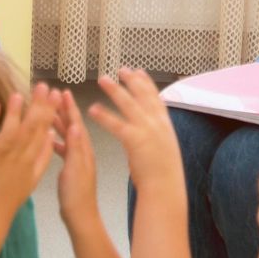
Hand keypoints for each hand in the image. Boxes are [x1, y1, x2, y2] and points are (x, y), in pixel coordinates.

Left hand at [0, 85, 56, 221]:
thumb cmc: (12, 194)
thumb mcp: (34, 178)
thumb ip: (44, 156)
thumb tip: (51, 135)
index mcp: (31, 159)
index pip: (44, 131)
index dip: (51, 111)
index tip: (57, 93)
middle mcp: (18, 156)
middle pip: (30, 128)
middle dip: (38, 106)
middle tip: (44, 86)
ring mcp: (0, 156)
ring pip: (10, 132)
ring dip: (15, 112)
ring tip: (20, 94)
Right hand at [54, 90, 98, 223]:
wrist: (81, 217)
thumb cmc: (77, 195)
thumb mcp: (74, 170)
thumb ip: (74, 148)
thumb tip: (74, 124)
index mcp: (84, 150)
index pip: (76, 123)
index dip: (69, 107)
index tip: (63, 92)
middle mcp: (83, 152)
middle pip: (73, 126)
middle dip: (64, 110)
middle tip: (55, 95)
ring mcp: (78, 160)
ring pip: (68, 136)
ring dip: (60, 123)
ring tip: (50, 112)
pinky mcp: (72, 169)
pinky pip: (65, 148)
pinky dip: (58, 140)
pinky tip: (50, 138)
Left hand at [88, 68, 182, 195]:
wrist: (165, 188)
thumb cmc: (163, 174)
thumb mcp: (165, 148)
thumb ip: (158, 135)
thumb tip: (152, 129)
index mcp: (165, 125)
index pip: (155, 98)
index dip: (146, 83)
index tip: (138, 71)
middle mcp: (158, 123)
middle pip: (143, 95)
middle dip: (131, 80)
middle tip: (120, 69)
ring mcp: (148, 130)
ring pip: (129, 104)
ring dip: (115, 90)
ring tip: (103, 79)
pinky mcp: (135, 141)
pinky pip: (117, 124)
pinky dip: (104, 115)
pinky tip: (93, 109)